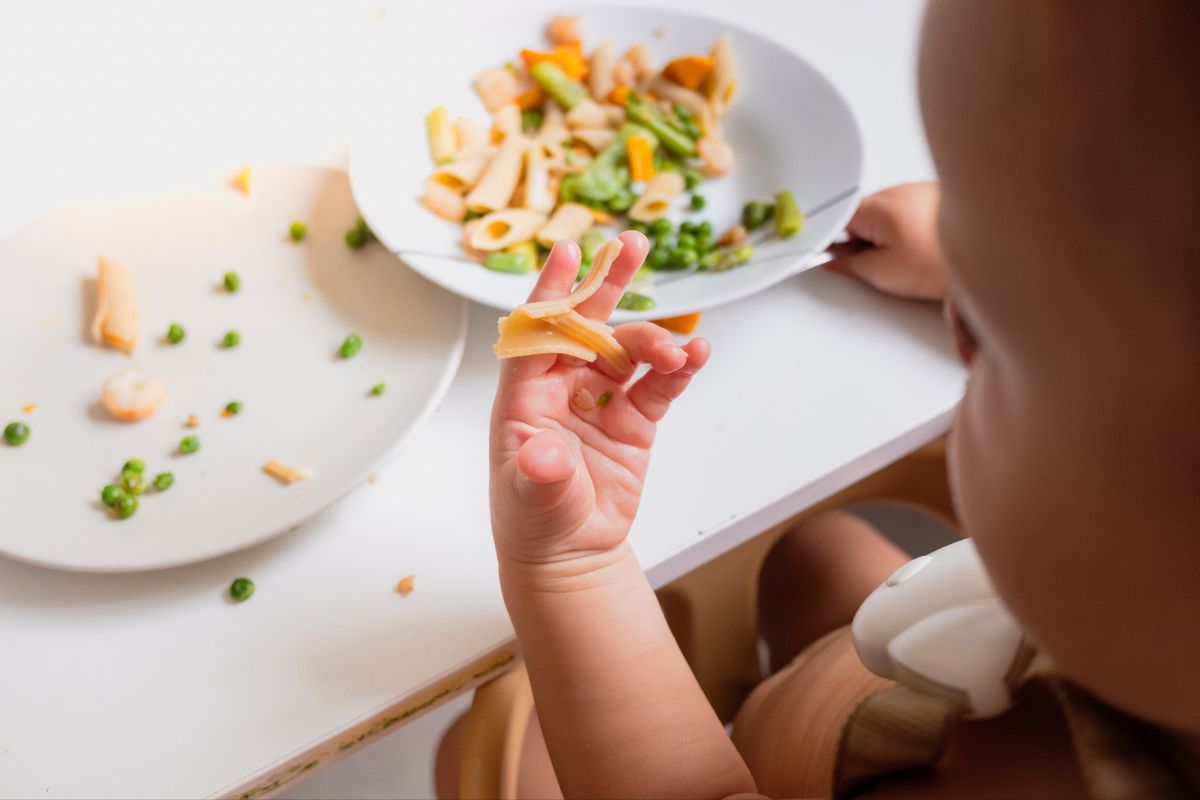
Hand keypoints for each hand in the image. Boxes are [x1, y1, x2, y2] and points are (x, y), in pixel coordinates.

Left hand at [490, 232, 710, 564]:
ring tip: (680, 349)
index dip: (552, 292)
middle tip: (632, 245)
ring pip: (628, 351)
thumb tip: (544, 454)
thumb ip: (540, 474)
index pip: (534, 334)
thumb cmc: (535, 521)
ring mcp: (599, 400)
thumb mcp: (532, 499)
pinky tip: (697, 355)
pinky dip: (678, 369)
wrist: (572, 556)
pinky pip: (658, 385)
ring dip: (654, 341)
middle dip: (607, 285)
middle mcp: (561, 387)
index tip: (569, 251)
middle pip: (584, 324)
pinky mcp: (633, 420)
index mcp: (523, 396)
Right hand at [825, 182, 948, 300]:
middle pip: (861, 215)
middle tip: (879, 264)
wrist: (997, 251)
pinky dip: (910, 229)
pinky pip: (909, 211)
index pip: (835, 217)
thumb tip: (835, 262)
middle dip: (862, 240)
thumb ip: (850, 266)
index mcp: (878, 206)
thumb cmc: (945, 261)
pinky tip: (925, 247)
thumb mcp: (885, 274)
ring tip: (911, 257)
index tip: (828, 255)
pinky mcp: (937, 196)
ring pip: (886, 214)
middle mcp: (897, 191)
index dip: (829, 239)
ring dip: (888, 235)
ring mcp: (918, 191)